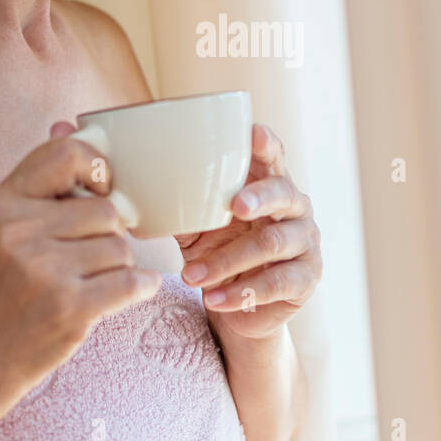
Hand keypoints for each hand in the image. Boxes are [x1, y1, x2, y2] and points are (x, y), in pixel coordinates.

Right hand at [0, 123, 161, 394]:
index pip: (69, 153)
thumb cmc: (1, 286)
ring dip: (120, 264)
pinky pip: (133, 281)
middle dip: (110, 232)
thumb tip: (67, 121)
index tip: (99, 191)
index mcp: (3, 203)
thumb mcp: (5, 226)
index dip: (97, 169)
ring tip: (95, 279)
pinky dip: (142, 286)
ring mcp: (43, 271)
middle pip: (106, 209)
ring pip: (120, 246)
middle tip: (91, 254)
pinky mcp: (69, 307)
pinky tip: (130, 290)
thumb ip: (39, 180)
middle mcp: (18, 232)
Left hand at [177, 123, 321, 341]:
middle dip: (259, 197)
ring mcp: (305, 242)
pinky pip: (276, 283)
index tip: (253, 133)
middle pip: (283, 194)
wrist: (239, 307)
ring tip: (190, 276)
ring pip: (272, 244)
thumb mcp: (196, 227)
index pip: (273, 156)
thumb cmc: (218, 252)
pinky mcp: (307, 278)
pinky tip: (214, 299)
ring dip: (227, 261)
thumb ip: (180, 207)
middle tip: (235, 206)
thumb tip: (134, 193)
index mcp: (268, 184)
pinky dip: (241, 292)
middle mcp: (295, 208)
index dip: (266, 144)